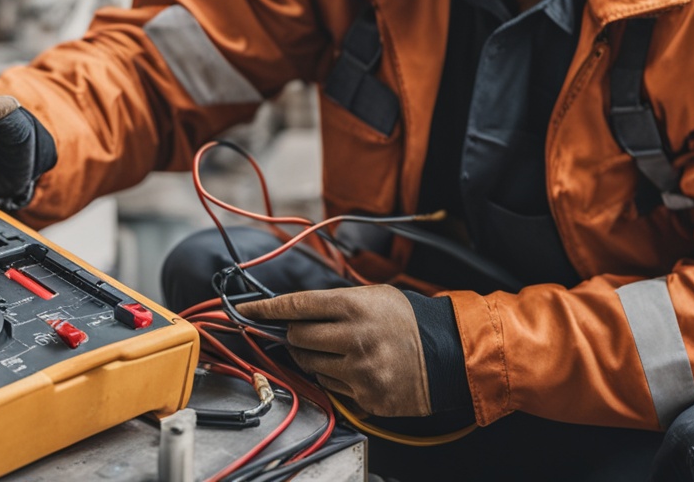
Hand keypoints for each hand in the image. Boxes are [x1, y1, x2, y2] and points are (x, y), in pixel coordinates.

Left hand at [238, 284, 431, 416]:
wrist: (448, 355)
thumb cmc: (405, 321)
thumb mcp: (372, 296)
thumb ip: (332, 303)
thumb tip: (289, 312)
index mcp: (354, 307)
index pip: (296, 306)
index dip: (266, 308)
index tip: (245, 310)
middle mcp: (355, 339)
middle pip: (296, 338)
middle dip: (296, 334)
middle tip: (309, 331)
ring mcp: (360, 371)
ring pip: (308, 364)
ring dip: (312, 357)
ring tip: (336, 349)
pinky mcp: (366, 397)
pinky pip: (329, 387)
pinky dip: (333, 377)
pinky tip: (354, 368)